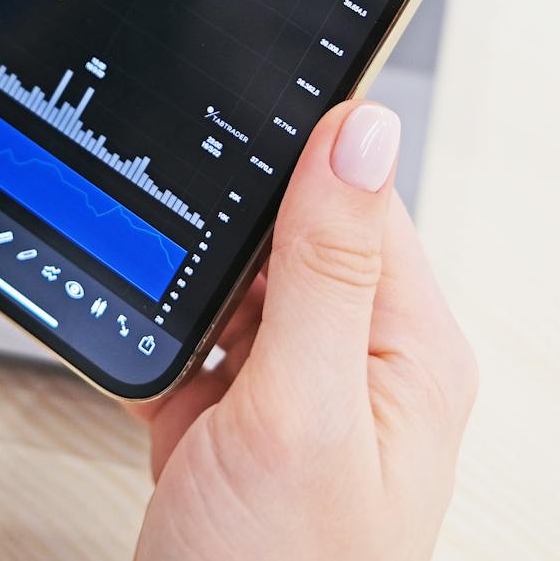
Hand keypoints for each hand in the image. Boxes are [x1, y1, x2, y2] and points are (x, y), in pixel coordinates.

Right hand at [129, 101, 478, 560]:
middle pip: (291, 239)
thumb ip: (327, 264)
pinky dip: (160, 351)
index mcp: (409, 351)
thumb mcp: (304, 407)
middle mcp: (361, 370)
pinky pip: (194, 348)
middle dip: (226, 238)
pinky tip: (150, 375)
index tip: (231, 129)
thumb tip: (360, 131)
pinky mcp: (234, 431)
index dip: (298, 161)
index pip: (364, 202)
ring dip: (188, 296)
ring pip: (235, 292)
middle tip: (176, 244)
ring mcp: (295, 403)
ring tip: (171, 337)